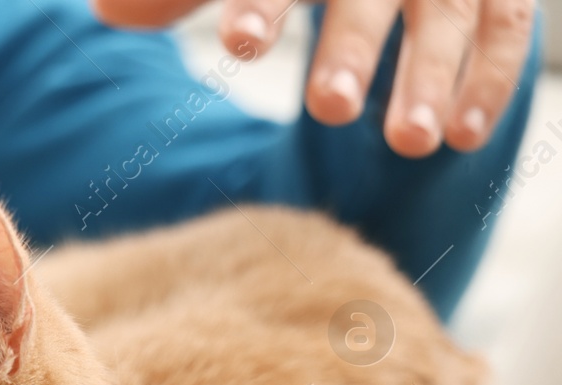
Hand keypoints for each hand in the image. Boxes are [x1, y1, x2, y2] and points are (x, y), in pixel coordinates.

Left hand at [89, 0, 534, 156]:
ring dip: (429, 76)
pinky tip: (459, 136)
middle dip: (351, 46)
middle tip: (328, 107)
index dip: (261, 3)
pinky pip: (504, 28)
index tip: (240, 45)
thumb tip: (107, 12)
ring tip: (406, 143)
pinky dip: (489, 80)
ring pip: (448, 14)